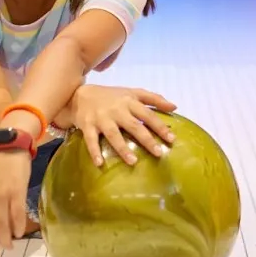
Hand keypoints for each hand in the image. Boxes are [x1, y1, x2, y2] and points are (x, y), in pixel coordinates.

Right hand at [62, 85, 176, 165]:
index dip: (160, 126)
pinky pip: (91, 140)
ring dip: (123, 148)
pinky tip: (99, 163)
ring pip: (113, 134)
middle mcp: (117, 110)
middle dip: (146, 139)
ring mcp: (102, 118)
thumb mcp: (133, 92)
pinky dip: (94, 151)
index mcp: (129, 102)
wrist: (81, 94)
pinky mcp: (88, 126)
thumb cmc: (112, 96)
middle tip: (158, 153)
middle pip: (133, 126)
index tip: (171, 139)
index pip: (148, 114)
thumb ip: (154, 98)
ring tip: (133, 162)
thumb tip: (175, 107)